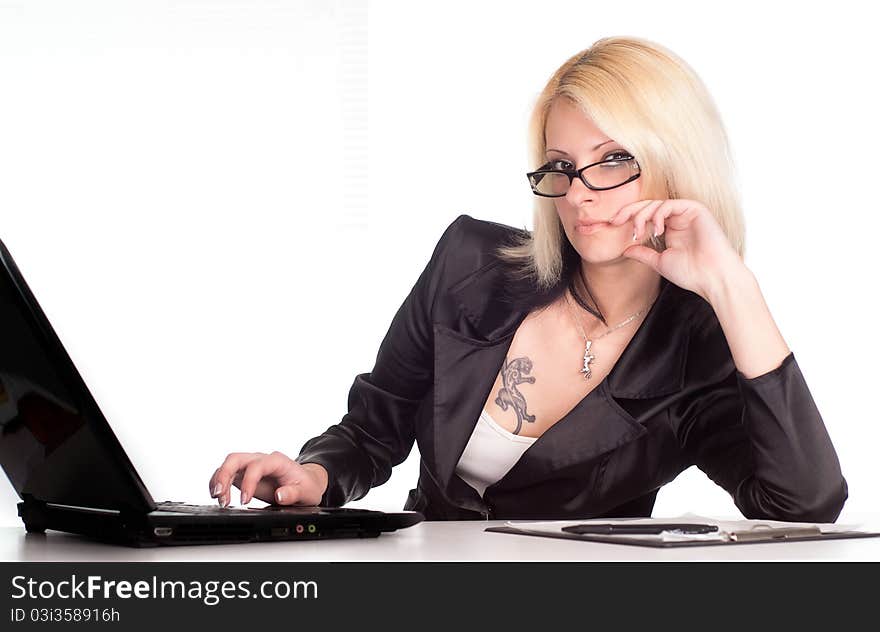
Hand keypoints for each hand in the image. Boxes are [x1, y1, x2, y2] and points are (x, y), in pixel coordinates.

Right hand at [208, 451, 328, 506]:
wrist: (305, 483)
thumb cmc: (305, 485)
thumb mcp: (306, 492)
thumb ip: (293, 493)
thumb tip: (280, 496)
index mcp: (277, 461)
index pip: (257, 466)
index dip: (248, 482)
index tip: (245, 501)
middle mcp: (261, 459)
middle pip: (236, 458)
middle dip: (224, 474)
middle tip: (219, 495)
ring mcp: (251, 465)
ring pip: (229, 464)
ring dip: (219, 480)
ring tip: (218, 499)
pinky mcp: (244, 473)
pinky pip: (227, 473)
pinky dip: (219, 482)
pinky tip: (218, 496)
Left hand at [610, 198, 746, 300]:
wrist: (713, 278)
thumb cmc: (691, 273)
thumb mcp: (660, 262)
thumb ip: (643, 253)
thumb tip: (624, 250)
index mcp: (670, 229)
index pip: (646, 216)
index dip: (628, 217)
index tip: (611, 224)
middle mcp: (678, 218)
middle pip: (648, 205)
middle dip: (629, 211)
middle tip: (615, 221)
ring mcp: (687, 213)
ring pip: (657, 203)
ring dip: (642, 215)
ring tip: (638, 232)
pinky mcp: (696, 209)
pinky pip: (670, 204)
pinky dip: (659, 214)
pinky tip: (656, 230)